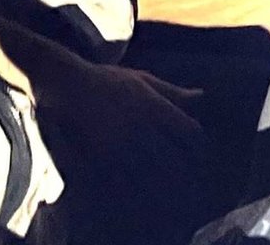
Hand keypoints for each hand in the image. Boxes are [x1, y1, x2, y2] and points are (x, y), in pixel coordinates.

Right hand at [0, 24, 211, 241]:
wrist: (68, 84)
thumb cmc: (108, 80)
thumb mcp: (144, 79)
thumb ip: (172, 92)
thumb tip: (201, 95)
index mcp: (156, 107)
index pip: (189, 131)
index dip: (197, 145)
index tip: (197, 153)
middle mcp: (142, 125)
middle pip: (173, 156)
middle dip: (182, 168)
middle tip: (187, 178)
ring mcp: (121, 141)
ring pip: (150, 170)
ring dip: (159, 181)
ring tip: (165, 190)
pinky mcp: (100, 154)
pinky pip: (122, 177)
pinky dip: (131, 186)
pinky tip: (135, 189)